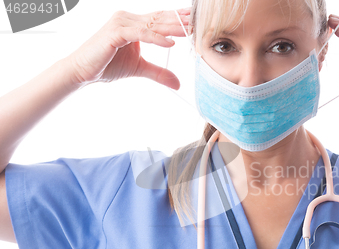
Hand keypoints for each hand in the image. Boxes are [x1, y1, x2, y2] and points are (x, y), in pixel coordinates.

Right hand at [67, 8, 190, 88]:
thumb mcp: (140, 68)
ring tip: (191, 31)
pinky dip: (156, 38)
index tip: (197, 19)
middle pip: (160, 18)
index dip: (179, 18)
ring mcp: (121, 23)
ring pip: (153, 24)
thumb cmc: (107, 65)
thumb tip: (177, 83)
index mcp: (134, 23)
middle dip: (181, 21)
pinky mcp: (116, 32)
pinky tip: (171, 43)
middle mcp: (128, 19)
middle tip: (200, 21)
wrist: (82, 71)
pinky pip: (141, 34)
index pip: (161, 18)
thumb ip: (159, 72)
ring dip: (173, 28)